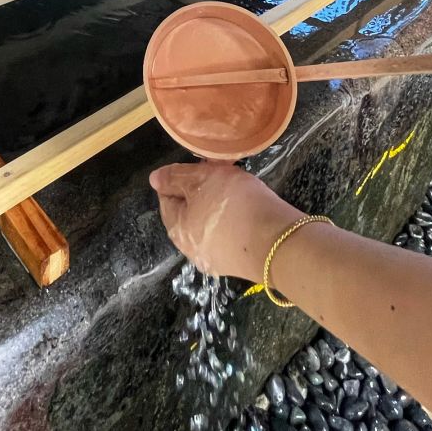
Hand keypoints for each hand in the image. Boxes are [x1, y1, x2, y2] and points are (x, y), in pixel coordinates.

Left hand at [150, 162, 299, 280]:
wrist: (277, 243)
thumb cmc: (233, 205)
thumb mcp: (202, 180)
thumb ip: (176, 177)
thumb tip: (154, 179)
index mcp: (176, 229)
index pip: (167, 197)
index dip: (181, 178)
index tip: (202, 167)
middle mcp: (191, 249)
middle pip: (191, 211)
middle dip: (204, 189)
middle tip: (223, 173)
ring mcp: (216, 260)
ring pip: (211, 222)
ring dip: (221, 203)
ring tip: (240, 187)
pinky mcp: (240, 264)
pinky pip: (231, 234)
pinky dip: (236, 220)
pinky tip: (250, 209)